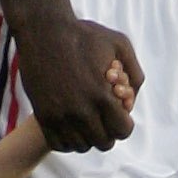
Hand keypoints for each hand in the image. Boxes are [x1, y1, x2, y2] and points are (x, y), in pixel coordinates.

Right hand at [11, 11, 140, 152]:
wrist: (42, 31)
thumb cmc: (82, 35)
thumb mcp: (118, 44)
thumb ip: (134, 73)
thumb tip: (132, 99)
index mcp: (101, 95)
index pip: (122, 130)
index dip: (124, 124)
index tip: (118, 114)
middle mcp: (80, 111)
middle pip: (103, 143)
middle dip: (108, 131)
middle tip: (102, 117)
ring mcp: (59, 115)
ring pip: (81, 146)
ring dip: (87, 137)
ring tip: (86, 120)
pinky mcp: (42, 115)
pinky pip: (59, 144)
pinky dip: (68, 140)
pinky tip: (71, 125)